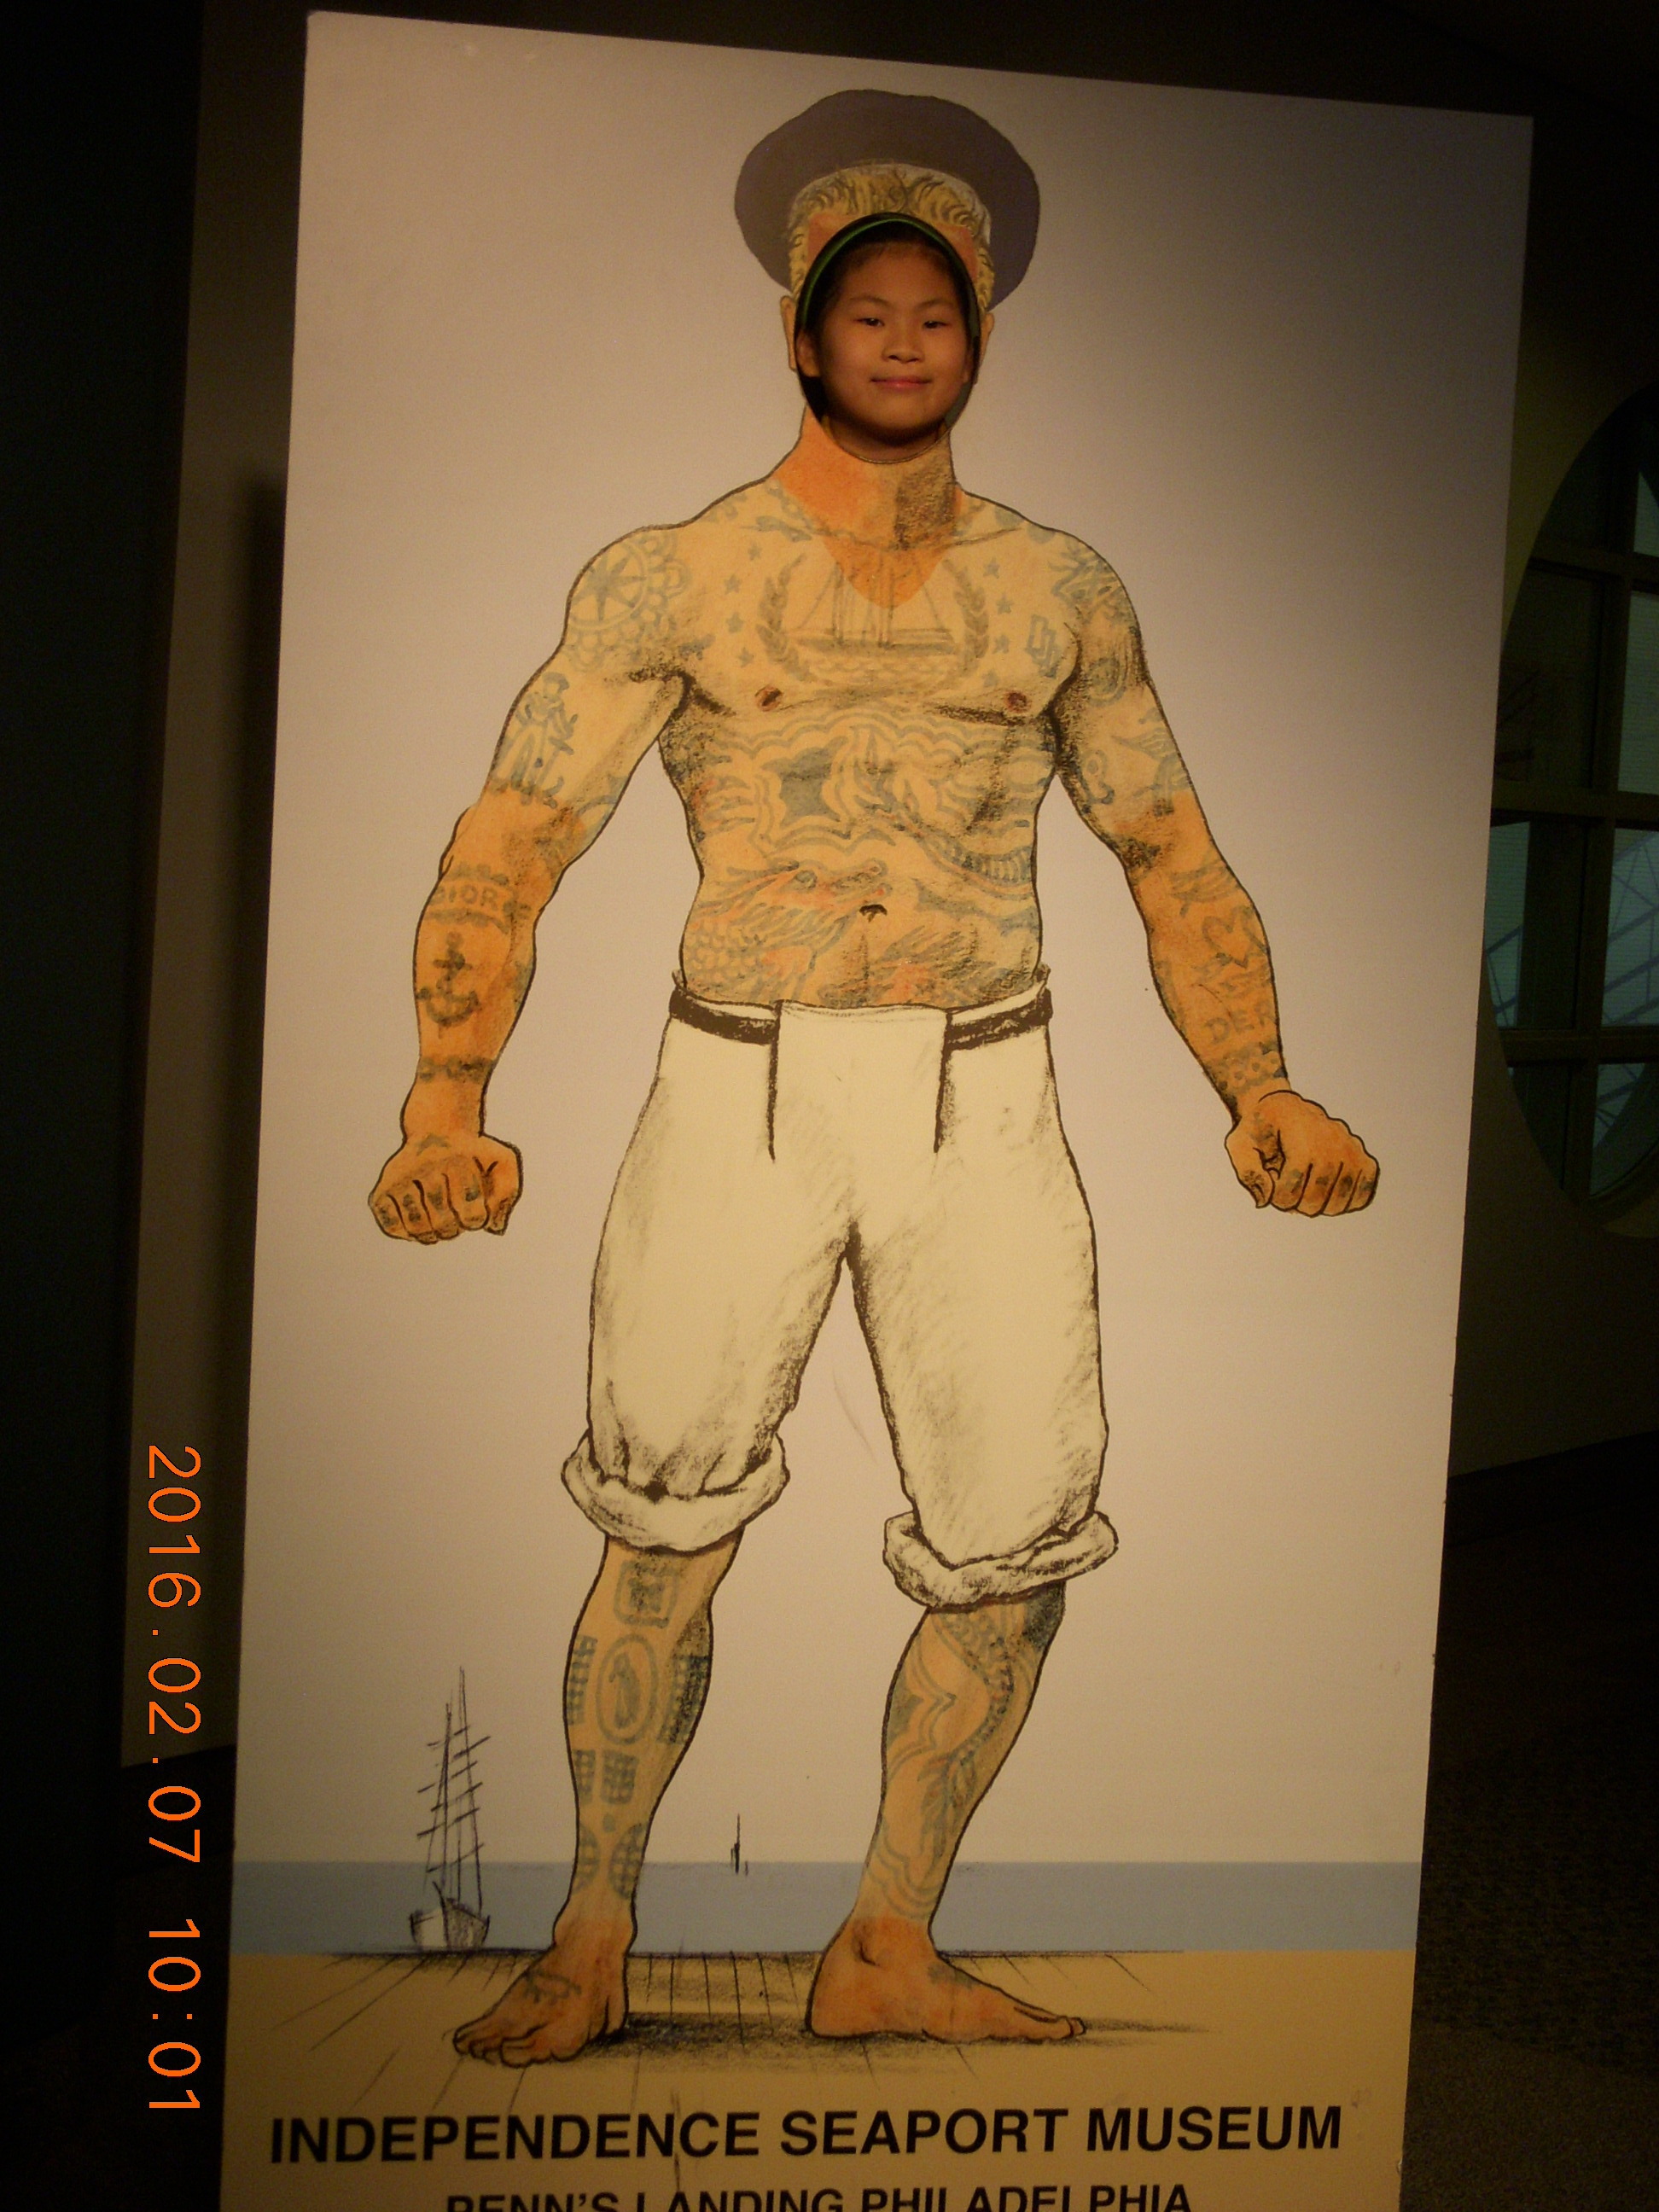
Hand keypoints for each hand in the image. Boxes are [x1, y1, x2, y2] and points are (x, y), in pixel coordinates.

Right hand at [369, 1130, 521, 1241]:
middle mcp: (426, 1165)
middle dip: (454, 1230)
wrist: (438, 1127)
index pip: (470, 1212)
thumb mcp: (502, 1161)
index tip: (475, 1212)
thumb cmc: (474, 1154)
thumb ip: (507, 1192)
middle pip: (443, 1223)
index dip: (476, 1221)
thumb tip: (494, 1228)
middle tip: (455, 1222)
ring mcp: (401, 1176)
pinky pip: (389, 1224)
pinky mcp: (382, 1187)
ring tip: (437, 1229)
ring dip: (430, 1236)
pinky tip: (415, 1224)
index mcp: (457, 1160)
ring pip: (416, 1226)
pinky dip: (404, 1233)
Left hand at [1224, 1089, 1377, 1216]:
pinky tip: (1328, 1192)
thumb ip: (1247, 1172)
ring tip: (1306, 1184)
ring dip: (1316, 1205)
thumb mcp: (1239, 1143)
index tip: (1271, 1182)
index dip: (1275, 1198)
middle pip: (1313, 1202)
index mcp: (1302, 1140)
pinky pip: (1363, 1196)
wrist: (1283, 1108)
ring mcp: (1352, 1152)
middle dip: (1293, 1203)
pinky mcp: (1364, 1159)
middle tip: (1287, 1182)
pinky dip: (1345, 1203)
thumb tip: (1265, 1200)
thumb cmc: (1260, 1129)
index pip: (1290, 1192)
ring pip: (1337, 1205)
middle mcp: (1332, 1144)